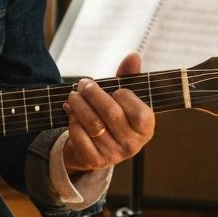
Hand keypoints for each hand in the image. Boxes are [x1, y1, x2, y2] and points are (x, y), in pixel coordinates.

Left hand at [62, 53, 154, 172]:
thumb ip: (128, 77)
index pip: (139, 112)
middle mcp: (132, 144)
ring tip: (73, 95)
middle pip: (111, 113)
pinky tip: (71, 112)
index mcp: (146, 128)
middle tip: (83, 84)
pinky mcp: (94, 160)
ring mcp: (113, 154)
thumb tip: (134, 56)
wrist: (96, 147)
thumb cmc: (114, 116)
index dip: (124, 96)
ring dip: (79, 105)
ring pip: (92, 124)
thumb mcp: (124, 98)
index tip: (115, 89)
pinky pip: (79, 136)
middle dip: (93, 93)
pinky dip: (72, 120)